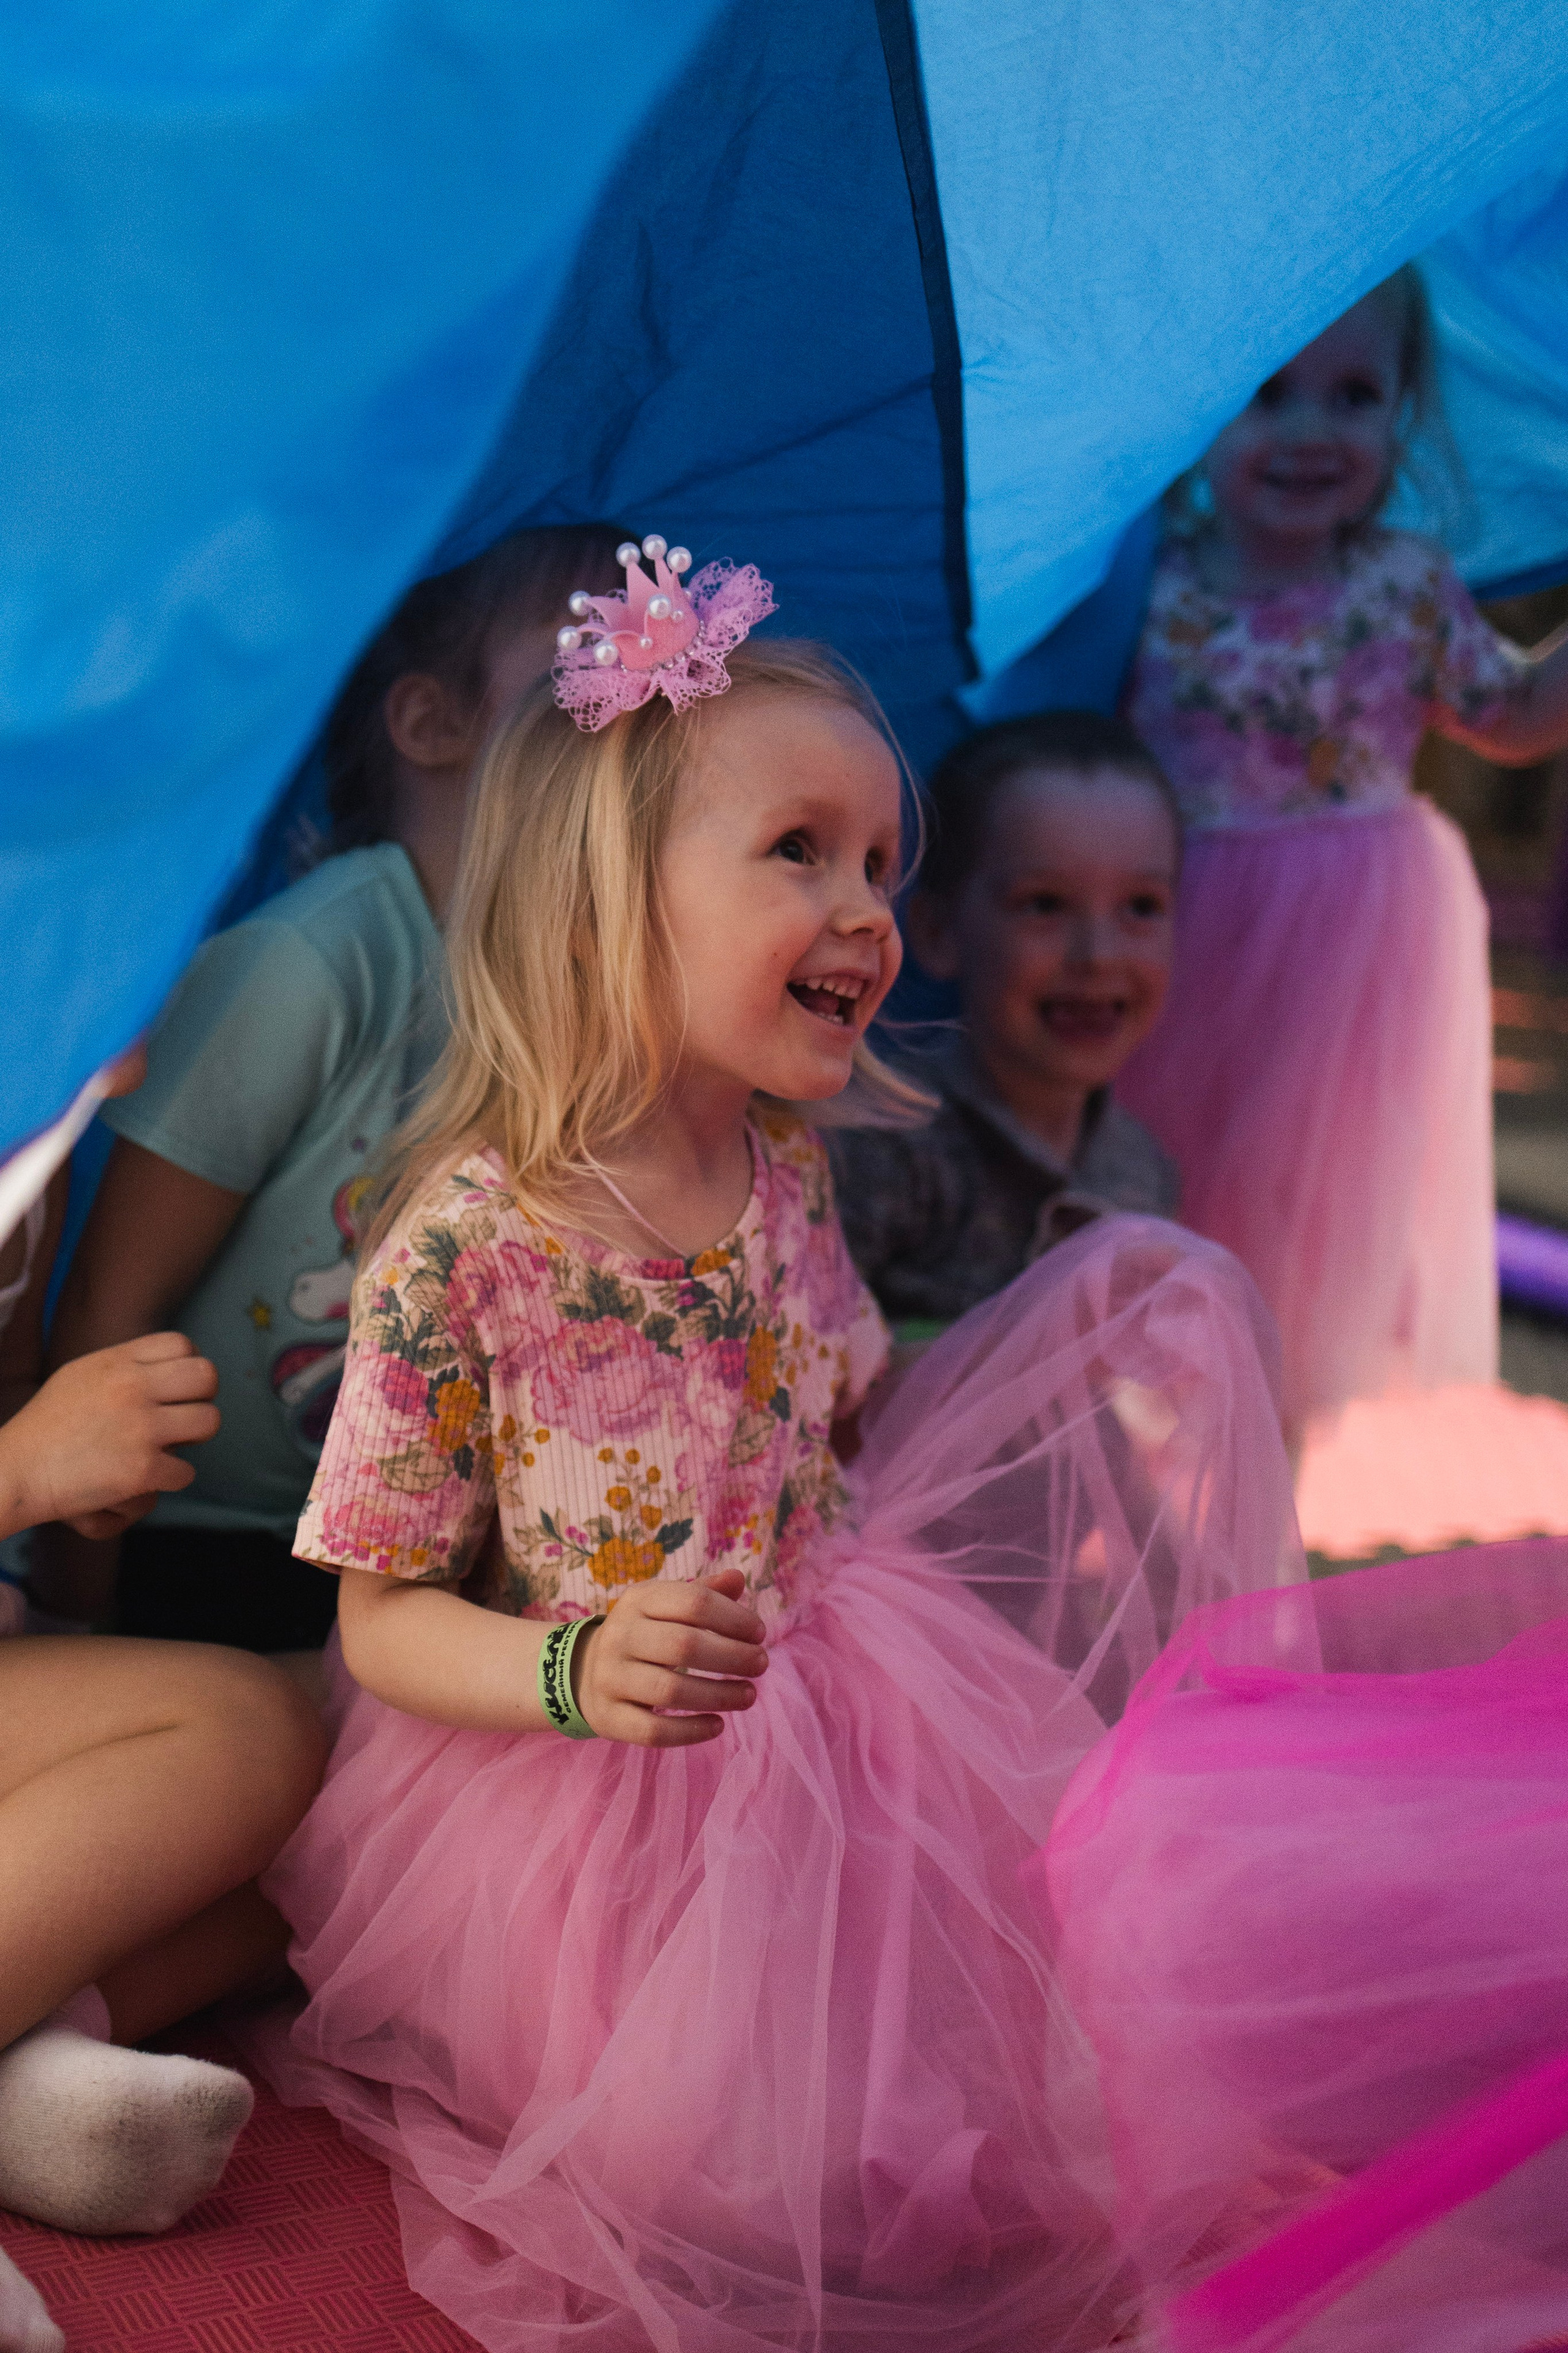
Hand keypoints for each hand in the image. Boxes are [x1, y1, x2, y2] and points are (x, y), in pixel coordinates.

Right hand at [0, 1334, 219, 1540]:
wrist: (16, 1471)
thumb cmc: (48, 1427)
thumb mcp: (82, 1376)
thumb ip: (125, 1366)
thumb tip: (171, 1365)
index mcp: (118, 1362)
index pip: (182, 1345)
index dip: (187, 1368)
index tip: (175, 1390)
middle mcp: (133, 1387)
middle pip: (207, 1377)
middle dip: (202, 1399)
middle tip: (182, 1418)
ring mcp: (140, 1428)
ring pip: (208, 1422)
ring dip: (193, 1440)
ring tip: (169, 1447)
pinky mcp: (142, 1468)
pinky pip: (187, 1471)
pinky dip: (170, 1479)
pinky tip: (146, 1478)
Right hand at [573, 1568, 768, 1746]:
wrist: (584, 1672)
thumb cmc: (643, 1635)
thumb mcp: (664, 1606)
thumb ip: (702, 1593)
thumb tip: (738, 1579)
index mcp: (638, 1601)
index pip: (694, 1603)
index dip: (734, 1618)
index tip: (759, 1634)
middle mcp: (619, 1636)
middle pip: (684, 1646)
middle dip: (733, 1656)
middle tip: (761, 1664)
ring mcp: (610, 1678)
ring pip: (670, 1691)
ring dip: (719, 1695)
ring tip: (749, 1696)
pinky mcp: (609, 1718)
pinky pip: (653, 1731)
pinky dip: (691, 1731)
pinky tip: (718, 1725)